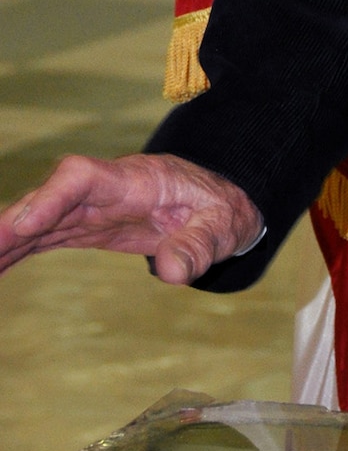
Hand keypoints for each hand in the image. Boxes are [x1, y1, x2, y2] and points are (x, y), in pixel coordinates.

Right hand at [0, 153, 263, 285]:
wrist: (217, 200)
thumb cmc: (219, 208)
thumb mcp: (222, 225)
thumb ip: (200, 245)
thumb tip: (174, 273)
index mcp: (135, 181)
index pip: (84, 177)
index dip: (52, 197)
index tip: (26, 223)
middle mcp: (103, 190)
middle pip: (47, 200)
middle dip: (11, 224)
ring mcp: (89, 209)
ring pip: (36, 221)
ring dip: (4, 242)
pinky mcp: (84, 227)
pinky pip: (41, 239)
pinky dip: (13, 253)